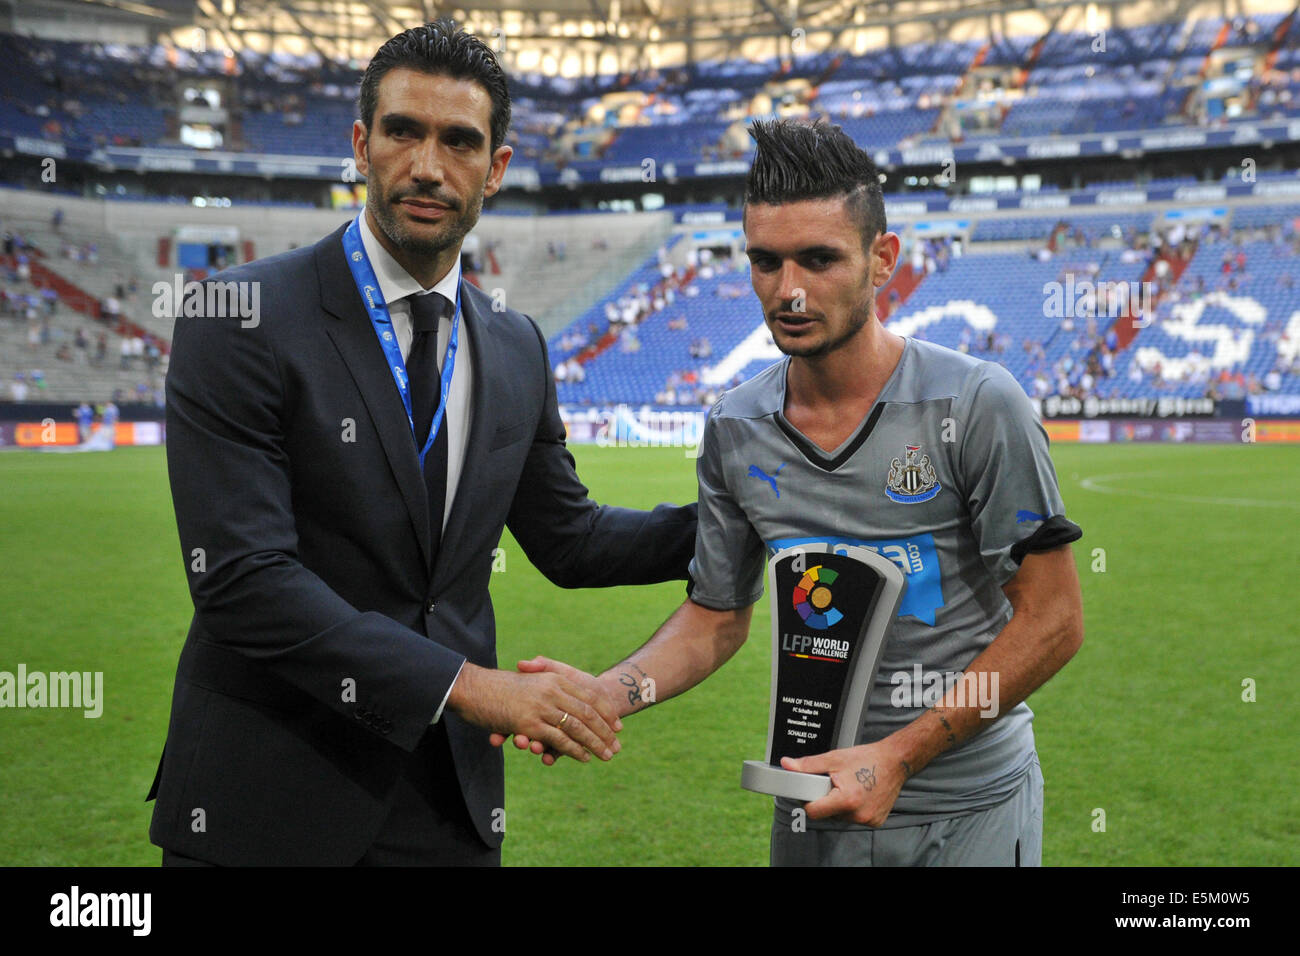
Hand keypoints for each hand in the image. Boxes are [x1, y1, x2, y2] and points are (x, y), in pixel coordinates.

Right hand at [450, 660, 621, 762]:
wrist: (472, 686)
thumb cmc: (501, 684)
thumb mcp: (529, 677)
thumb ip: (546, 673)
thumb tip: (566, 683)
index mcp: (555, 678)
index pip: (590, 696)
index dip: (606, 712)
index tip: (618, 726)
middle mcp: (552, 691)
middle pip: (588, 713)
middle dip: (605, 732)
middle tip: (616, 746)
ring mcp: (542, 707)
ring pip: (577, 728)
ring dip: (595, 744)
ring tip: (606, 755)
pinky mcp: (530, 724)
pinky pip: (559, 739)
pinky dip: (574, 749)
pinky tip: (584, 757)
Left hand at [781, 741, 908, 826]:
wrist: (895, 761)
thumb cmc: (867, 758)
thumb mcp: (834, 758)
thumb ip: (808, 765)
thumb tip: (787, 765)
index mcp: (847, 800)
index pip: (814, 811)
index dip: (808, 800)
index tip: (810, 792)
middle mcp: (859, 814)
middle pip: (827, 814)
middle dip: (826, 800)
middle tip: (834, 783)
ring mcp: (868, 820)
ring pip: (840, 817)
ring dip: (839, 804)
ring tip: (848, 787)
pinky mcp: (875, 822)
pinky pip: (854, 818)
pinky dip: (853, 808)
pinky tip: (859, 794)